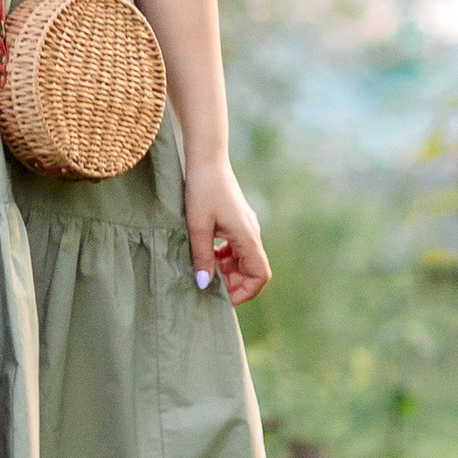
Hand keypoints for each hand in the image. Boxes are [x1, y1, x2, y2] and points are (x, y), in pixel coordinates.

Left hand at [184, 158, 269, 305]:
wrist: (206, 160)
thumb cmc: (202, 190)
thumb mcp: (198, 226)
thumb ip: (202, 257)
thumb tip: (204, 285)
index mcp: (247, 237)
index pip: (259, 275)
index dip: (245, 292)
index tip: (223, 298)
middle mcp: (251, 233)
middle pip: (252, 270)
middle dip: (234, 283)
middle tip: (209, 286)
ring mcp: (245, 226)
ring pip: (243, 259)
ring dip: (228, 270)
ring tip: (205, 272)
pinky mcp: (237, 221)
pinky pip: (236, 247)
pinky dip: (224, 256)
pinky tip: (207, 254)